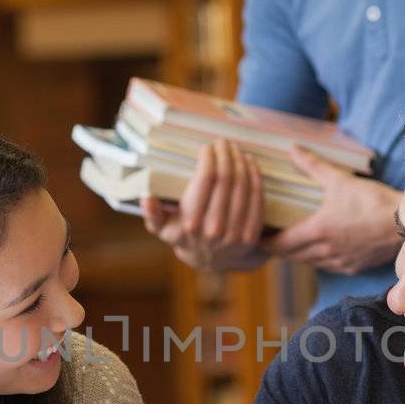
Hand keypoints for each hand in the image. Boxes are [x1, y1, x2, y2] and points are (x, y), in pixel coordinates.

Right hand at [142, 139, 268, 272]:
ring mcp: (235, 233)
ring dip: (241, 162)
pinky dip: (255, 177)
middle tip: (222, 142)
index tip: (207, 147)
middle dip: (225, 155)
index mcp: (191, 223)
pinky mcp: (251, 234)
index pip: (205, 180)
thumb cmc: (182, 235)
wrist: (208, 261)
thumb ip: (153, 213)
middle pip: (226, 179)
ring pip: (243, 187)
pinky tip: (250, 163)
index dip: (209, 158)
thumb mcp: (162, 227)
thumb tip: (147, 199)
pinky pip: (257, 199)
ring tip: (235, 149)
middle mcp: (214, 229)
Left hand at [269, 148, 401, 274]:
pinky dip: (317, 258)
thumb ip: (313, 165)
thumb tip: (293, 148)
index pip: (279, 245)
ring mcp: (340, 262)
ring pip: (308, 263)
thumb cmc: (374, 201)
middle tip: (267, 237)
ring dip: (297, 254)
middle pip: (290, 257)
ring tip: (290, 241)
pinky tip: (320, 248)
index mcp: (317, 231)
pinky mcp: (353, 267)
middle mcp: (325, 251)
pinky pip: (327, 267)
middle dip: (277, 248)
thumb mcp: (341, 180)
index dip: (263, 242)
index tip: (254, 235)